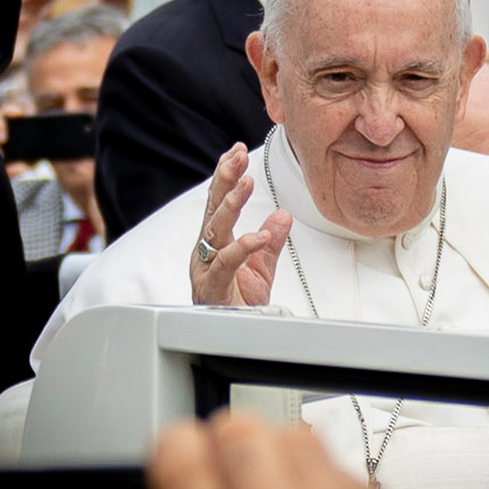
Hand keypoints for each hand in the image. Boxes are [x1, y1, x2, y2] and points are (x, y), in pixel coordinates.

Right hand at [146, 411, 393, 488]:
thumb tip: (177, 469)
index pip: (179, 456)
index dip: (172, 446)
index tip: (174, 449)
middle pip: (240, 428)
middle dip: (225, 437)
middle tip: (221, 465)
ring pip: (294, 435)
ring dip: (276, 451)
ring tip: (269, 487)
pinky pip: (336, 462)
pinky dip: (318, 474)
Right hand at [190, 143, 291, 305]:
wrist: (236, 337)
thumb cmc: (239, 304)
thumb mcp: (261, 265)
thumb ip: (270, 240)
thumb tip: (282, 214)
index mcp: (216, 243)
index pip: (219, 203)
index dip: (226, 176)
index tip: (237, 151)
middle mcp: (206, 252)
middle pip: (213, 209)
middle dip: (224, 180)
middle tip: (237, 156)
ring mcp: (206, 269)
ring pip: (215, 231)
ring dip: (230, 205)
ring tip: (245, 184)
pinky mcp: (212, 289)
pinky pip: (225, 264)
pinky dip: (242, 248)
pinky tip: (258, 236)